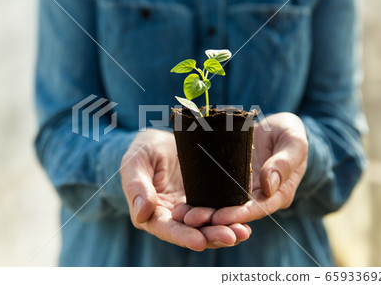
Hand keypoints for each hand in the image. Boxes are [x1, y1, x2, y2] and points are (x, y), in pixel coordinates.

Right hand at [120, 129, 250, 250]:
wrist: (160, 140)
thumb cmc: (142, 150)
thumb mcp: (134, 163)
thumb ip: (136, 187)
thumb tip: (142, 214)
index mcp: (152, 213)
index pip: (167, 229)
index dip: (182, 236)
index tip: (199, 241)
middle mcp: (173, 217)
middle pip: (192, 232)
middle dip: (212, 236)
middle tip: (232, 236)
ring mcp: (191, 209)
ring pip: (208, 226)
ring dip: (226, 230)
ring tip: (243, 232)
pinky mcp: (206, 199)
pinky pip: (219, 211)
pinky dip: (231, 217)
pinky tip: (245, 220)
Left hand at [174, 112, 307, 225]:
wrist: (276, 127)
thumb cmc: (289, 133)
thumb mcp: (293, 142)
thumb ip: (284, 163)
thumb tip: (269, 187)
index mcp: (279, 193)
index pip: (259, 208)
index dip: (239, 215)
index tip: (220, 218)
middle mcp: (259, 197)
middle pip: (237, 212)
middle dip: (214, 218)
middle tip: (191, 219)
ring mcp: (242, 190)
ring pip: (222, 205)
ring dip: (203, 211)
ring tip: (182, 214)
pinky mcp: (228, 180)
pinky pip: (214, 190)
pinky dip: (200, 196)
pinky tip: (183, 200)